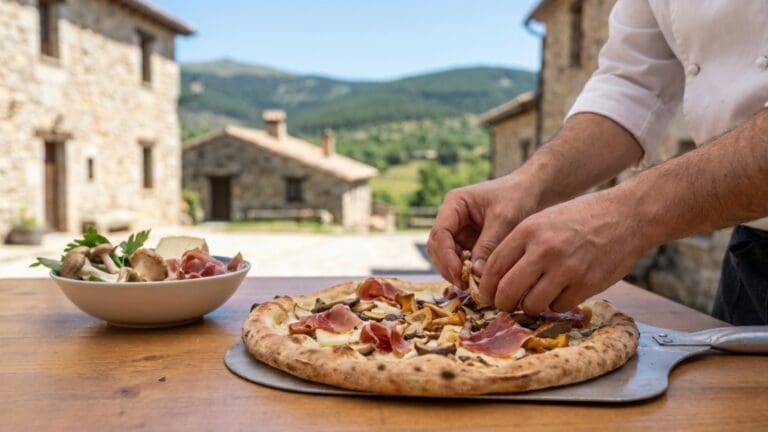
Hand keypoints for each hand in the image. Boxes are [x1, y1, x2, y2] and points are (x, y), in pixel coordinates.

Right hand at [427, 175, 538, 286]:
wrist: (532, 191)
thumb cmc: (517, 197)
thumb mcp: (504, 218)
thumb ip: (489, 244)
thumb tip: (475, 274)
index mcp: (454, 204)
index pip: (440, 233)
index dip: (446, 256)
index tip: (460, 273)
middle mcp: (451, 219)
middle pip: (438, 248)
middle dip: (448, 267)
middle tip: (465, 285)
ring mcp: (459, 232)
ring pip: (447, 258)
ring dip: (456, 272)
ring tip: (473, 286)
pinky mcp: (469, 244)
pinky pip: (462, 262)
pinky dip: (467, 273)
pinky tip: (479, 282)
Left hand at [478, 190, 646, 314]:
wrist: (626, 215)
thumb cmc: (580, 218)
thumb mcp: (543, 220)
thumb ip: (520, 245)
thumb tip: (497, 276)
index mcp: (528, 230)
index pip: (494, 267)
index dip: (486, 287)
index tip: (486, 295)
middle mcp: (544, 249)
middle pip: (508, 291)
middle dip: (502, 304)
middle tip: (505, 306)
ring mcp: (566, 268)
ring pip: (532, 305)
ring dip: (529, 308)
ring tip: (533, 301)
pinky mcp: (587, 284)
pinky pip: (559, 307)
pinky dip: (556, 306)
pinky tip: (559, 295)